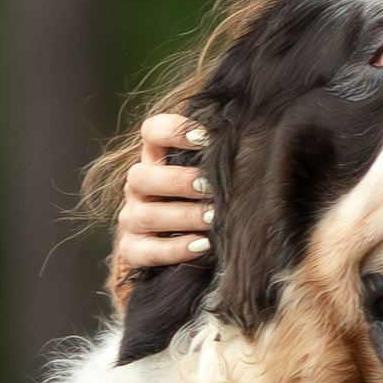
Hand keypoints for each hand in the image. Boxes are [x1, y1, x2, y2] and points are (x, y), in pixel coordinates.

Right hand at [111, 109, 214, 303]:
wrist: (173, 239)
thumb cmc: (200, 196)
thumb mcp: (203, 172)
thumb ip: (216, 158)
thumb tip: (252, 142)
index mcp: (154, 157)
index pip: (152, 131)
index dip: (175, 131)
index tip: (206, 138)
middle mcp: (137, 186)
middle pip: (142, 176)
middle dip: (179, 181)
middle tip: (209, 187)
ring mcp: (131, 219)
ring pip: (147, 215)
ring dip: (184, 216)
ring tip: (214, 218)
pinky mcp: (133, 249)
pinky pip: (148, 251)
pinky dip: (176, 249)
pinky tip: (203, 245)